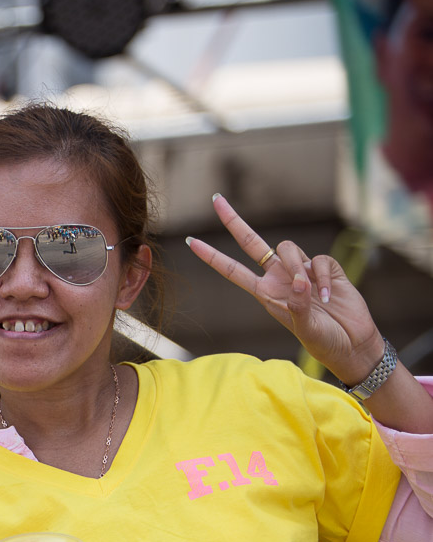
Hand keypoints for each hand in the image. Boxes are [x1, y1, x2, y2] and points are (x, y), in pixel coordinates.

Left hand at [188, 195, 382, 383]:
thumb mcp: (305, 328)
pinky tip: (328, 295)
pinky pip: (318, 260)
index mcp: (264, 293)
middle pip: (251, 243)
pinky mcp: (325, 268)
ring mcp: (301, 271)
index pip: (232, 270)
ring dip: (296, 267)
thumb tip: (299, 284)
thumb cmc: (323, 340)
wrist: (351, 342)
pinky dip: (321, 276)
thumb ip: (299, 307)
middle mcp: (278, 278)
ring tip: (310, 293)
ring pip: (288, 248)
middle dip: (233, 222)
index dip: (212, 256)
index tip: (191, 242)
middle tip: (216, 199)